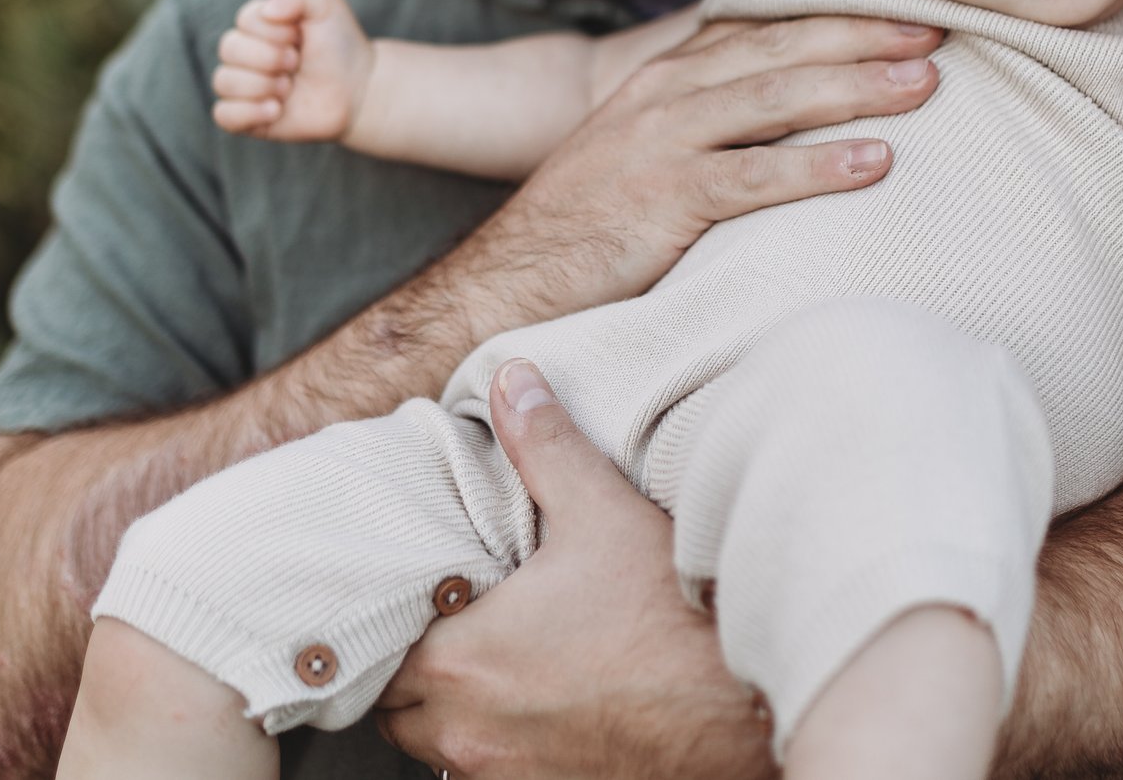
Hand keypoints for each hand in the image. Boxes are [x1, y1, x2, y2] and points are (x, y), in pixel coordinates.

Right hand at [210, 0, 371, 141]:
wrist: (358, 90)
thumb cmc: (339, 46)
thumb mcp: (327, 6)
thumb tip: (269, 10)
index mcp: (258, 24)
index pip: (245, 20)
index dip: (276, 31)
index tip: (301, 37)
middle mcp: (245, 54)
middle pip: (229, 49)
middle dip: (271, 58)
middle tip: (297, 63)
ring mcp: (244, 86)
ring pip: (223, 81)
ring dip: (264, 85)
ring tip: (290, 88)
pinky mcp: (248, 118)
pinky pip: (224, 115)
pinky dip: (249, 112)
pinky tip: (276, 111)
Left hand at [376, 362, 775, 779]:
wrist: (744, 716)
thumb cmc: (673, 623)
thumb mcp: (604, 514)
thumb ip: (545, 444)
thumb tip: (511, 382)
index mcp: (463, 662)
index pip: (379, 650)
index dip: (397, 616)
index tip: (427, 589)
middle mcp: (470, 732)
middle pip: (398, 709)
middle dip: (417, 668)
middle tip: (455, 622)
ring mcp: (509, 776)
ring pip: (442, 748)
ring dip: (456, 710)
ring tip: (499, 661)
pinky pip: (494, 774)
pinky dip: (502, 743)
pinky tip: (544, 703)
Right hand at [475, 16, 942, 317]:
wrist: (506, 281)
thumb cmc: (587, 228)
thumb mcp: (641, 154)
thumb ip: (704, 126)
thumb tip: (784, 121)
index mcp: (663, 80)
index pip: (761, 30)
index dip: (835, 15)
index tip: (901, 8)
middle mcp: (664, 96)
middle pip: (780, 50)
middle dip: (862, 36)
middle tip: (938, 30)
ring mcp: (662, 145)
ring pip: (777, 101)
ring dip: (857, 87)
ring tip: (927, 85)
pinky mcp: (664, 200)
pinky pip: (755, 178)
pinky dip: (819, 166)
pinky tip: (875, 163)